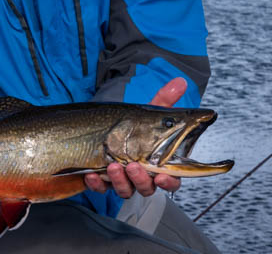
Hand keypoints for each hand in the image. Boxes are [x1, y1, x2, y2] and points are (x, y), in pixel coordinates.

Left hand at [84, 77, 186, 196]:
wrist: (94, 132)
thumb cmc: (127, 127)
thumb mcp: (144, 113)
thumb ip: (163, 100)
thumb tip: (180, 80)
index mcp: (155, 162)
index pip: (170, 179)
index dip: (169, 181)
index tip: (162, 176)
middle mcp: (140, 175)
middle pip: (146, 187)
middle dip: (140, 179)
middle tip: (132, 166)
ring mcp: (121, 181)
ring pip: (125, 190)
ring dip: (119, 181)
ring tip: (113, 165)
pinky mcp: (101, 183)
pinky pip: (99, 189)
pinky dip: (96, 184)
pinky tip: (91, 175)